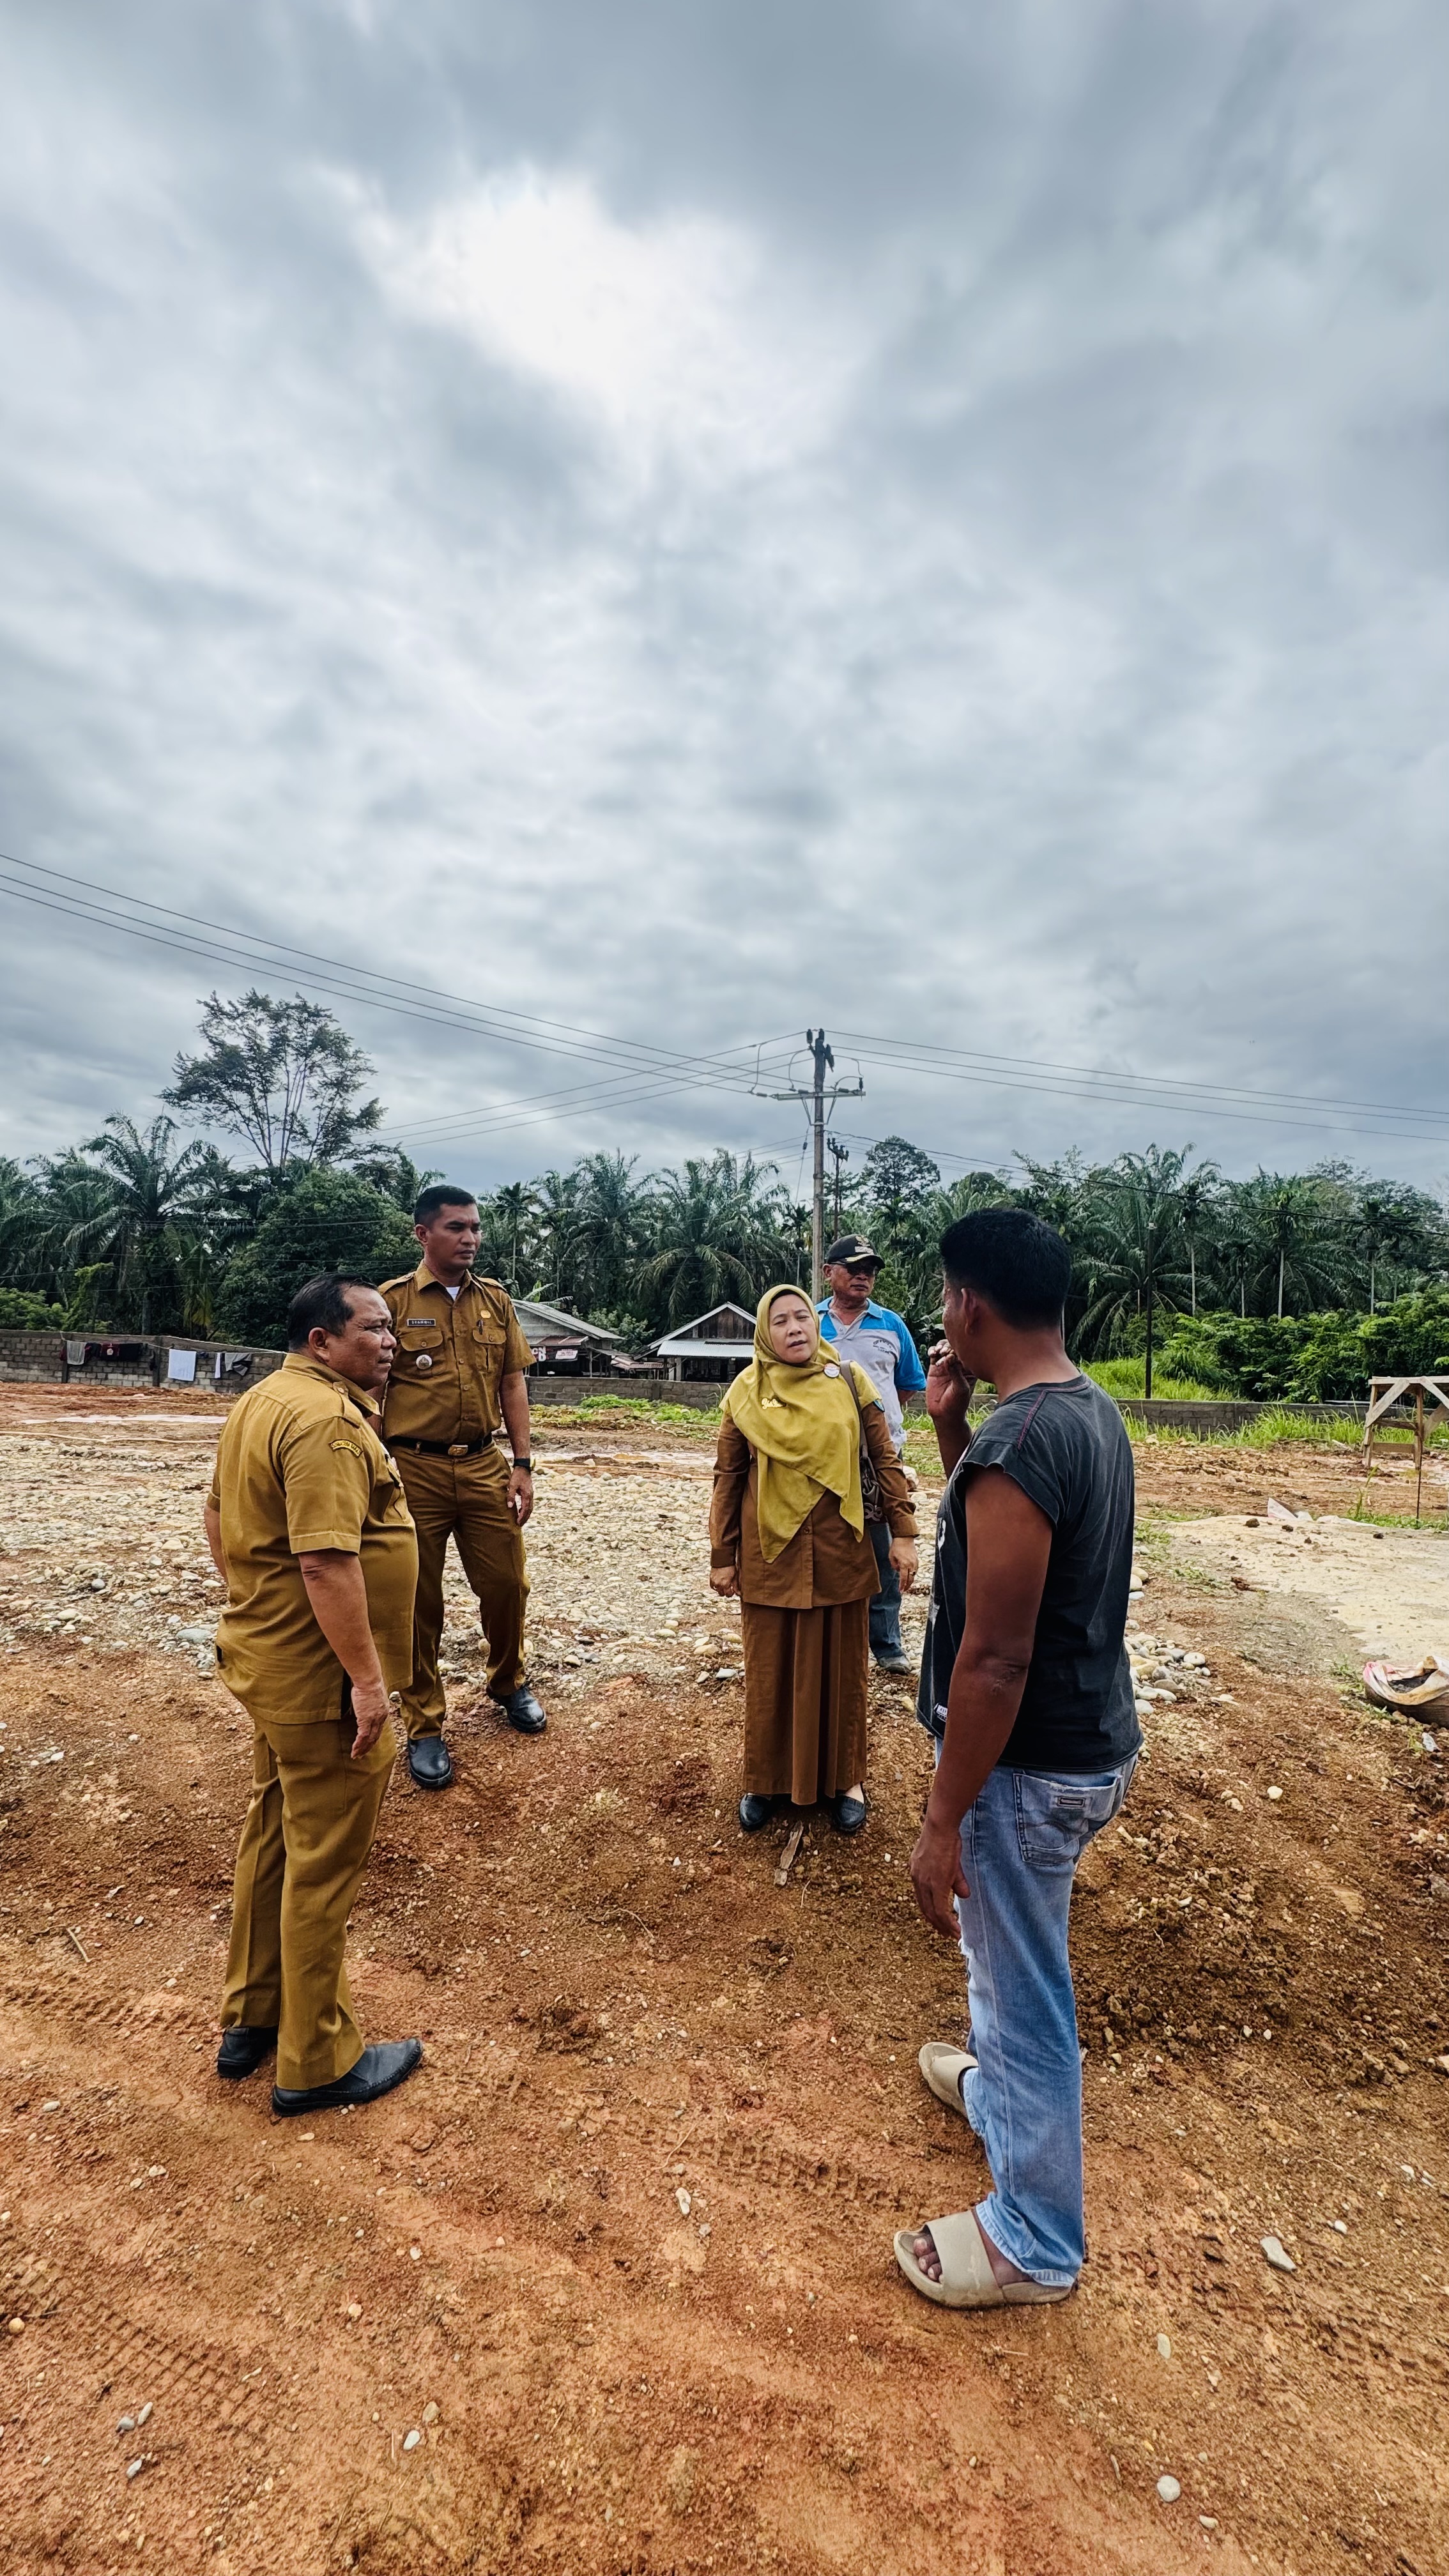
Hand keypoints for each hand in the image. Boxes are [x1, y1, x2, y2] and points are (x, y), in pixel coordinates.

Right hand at [349, 1678, 394, 1760]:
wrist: (369, 1681)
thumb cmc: (369, 1683)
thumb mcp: (374, 1695)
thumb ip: (372, 1702)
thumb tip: (368, 1702)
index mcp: (384, 1712)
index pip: (379, 1729)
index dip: (373, 1738)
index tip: (368, 1744)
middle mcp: (381, 1718)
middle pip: (375, 1737)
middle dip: (368, 1747)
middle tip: (362, 1754)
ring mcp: (374, 1719)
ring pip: (369, 1739)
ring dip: (362, 1748)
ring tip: (356, 1755)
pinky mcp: (365, 1719)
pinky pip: (362, 1736)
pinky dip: (358, 1744)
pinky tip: (354, 1750)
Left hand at [508, 1465, 533, 1525]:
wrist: (523, 1468)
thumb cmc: (517, 1476)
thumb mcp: (512, 1485)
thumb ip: (511, 1495)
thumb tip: (509, 1506)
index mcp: (527, 1495)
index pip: (525, 1509)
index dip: (522, 1517)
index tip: (518, 1522)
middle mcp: (530, 1496)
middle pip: (529, 1510)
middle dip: (525, 1518)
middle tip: (520, 1525)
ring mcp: (531, 1494)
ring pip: (530, 1508)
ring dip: (526, 1515)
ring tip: (521, 1520)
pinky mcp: (529, 1493)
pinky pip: (529, 1504)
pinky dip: (526, 1509)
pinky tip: (521, 1511)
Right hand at [709, 1563, 739, 1596]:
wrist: (722, 1560)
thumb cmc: (730, 1567)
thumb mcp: (735, 1577)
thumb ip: (736, 1586)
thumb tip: (738, 1593)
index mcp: (725, 1584)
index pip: (728, 1594)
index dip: (731, 1593)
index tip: (732, 1591)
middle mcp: (718, 1584)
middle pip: (722, 1594)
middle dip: (726, 1592)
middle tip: (728, 1588)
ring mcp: (714, 1582)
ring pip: (717, 1590)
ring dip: (721, 1589)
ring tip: (724, 1585)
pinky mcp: (710, 1579)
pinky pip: (712, 1587)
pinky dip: (715, 1587)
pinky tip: (719, 1584)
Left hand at [889, 1537, 918, 1591]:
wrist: (904, 1538)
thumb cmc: (896, 1546)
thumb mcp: (891, 1557)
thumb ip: (894, 1566)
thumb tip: (898, 1570)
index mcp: (904, 1564)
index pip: (903, 1578)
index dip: (902, 1586)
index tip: (900, 1591)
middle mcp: (911, 1564)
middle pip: (911, 1578)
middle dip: (907, 1586)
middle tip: (904, 1590)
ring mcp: (915, 1562)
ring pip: (914, 1574)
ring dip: (910, 1581)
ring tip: (907, 1585)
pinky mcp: (917, 1560)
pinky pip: (915, 1569)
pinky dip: (913, 1574)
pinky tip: (910, 1576)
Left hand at [909, 1811, 970, 1937]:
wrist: (941, 1827)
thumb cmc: (947, 1837)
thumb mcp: (951, 1862)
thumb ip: (956, 1880)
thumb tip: (964, 1895)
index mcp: (917, 1873)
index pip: (922, 1898)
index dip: (931, 1912)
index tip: (940, 1921)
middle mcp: (917, 1879)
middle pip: (925, 1909)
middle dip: (936, 1924)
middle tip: (946, 1934)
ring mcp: (925, 1883)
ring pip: (932, 1912)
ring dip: (943, 1926)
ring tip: (953, 1935)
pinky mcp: (936, 1885)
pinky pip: (940, 1910)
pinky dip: (947, 1922)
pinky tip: (955, 1929)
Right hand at [924, 1339, 975, 1426]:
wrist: (944, 1414)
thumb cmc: (957, 1403)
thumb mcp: (960, 1388)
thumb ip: (956, 1372)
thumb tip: (950, 1356)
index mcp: (969, 1369)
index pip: (965, 1353)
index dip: (959, 1350)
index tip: (952, 1355)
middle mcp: (958, 1365)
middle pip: (954, 1348)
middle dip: (949, 1347)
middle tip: (944, 1352)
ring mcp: (946, 1366)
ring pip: (944, 1348)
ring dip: (940, 1347)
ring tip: (938, 1352)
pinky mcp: (935, 1369)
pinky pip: (933, 1355)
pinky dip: (932, 1351)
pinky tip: (932, 1353)